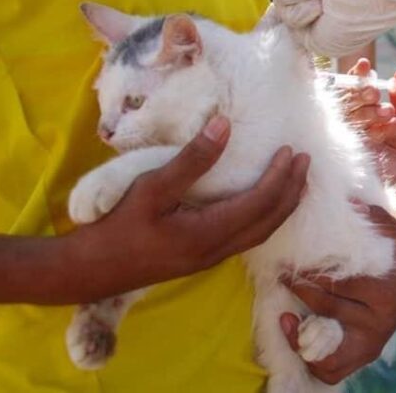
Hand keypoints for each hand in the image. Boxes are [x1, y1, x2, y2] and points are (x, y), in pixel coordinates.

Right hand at [63, 117, 308, 301]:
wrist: (90, 270)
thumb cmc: (118, 227)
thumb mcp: (151, 188)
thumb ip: (192, 159)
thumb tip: (224, 125)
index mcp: (209, 234)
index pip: (261, 203)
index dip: (281, 177)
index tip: (292, 151)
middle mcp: (218, 250)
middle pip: (271, 221)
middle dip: (293, 191)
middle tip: (305, 161)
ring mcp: (211, 257)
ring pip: (262, 232)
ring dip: (283, 205)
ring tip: (295, 179)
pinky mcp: (203, 257)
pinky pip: (248, 236)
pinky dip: (266, 216)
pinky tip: (263, 201)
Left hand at [279, 205, 395, 383]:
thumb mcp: (395, 234)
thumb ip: (375, 218)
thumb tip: (349, 201)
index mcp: (389, 291)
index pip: (342, 282)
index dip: (314, 270)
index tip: (292, 256)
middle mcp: (381, 320)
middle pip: (329, 305)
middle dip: (301, 286)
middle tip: (282, 272)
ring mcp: (371, 341)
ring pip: (325, 342)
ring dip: (298, 326)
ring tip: (284, 308)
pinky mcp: (363, 354)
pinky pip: (330, 368)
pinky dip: (307, 353)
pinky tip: (292, 328)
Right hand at [340, 61, 395, 204]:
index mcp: (363, 104)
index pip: (353, 85)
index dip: (357, 75)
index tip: (365, 65)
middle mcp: (353, 119)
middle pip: (346, 101)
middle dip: (360, 94)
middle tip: (375, 93)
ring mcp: (352, 138)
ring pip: (352, 120)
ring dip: (371, 113)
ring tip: (391, 111)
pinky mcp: (356, 156)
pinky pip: (363, 140)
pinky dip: (382, 130)